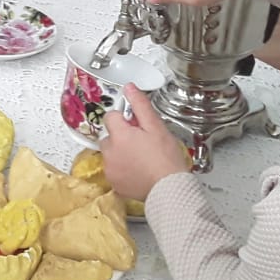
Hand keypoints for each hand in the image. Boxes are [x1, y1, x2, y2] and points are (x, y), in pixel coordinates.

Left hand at [98, 85, 192, 200]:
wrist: (169, 190)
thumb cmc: (166, 160)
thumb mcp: (156, 127)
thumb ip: (140, 105)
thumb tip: (129, 88)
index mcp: (119, 135)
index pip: (111, 116)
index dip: (125, 118)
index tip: (137, 125)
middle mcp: (110, 152)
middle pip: (110, 136)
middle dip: (122, 136)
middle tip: (142, 142)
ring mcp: (110, 169)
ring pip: (111, 153)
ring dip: (121, 152)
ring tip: (142, 157)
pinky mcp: (114, 183)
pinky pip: (113, 169)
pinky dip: (122, 168)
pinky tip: (138, 170)